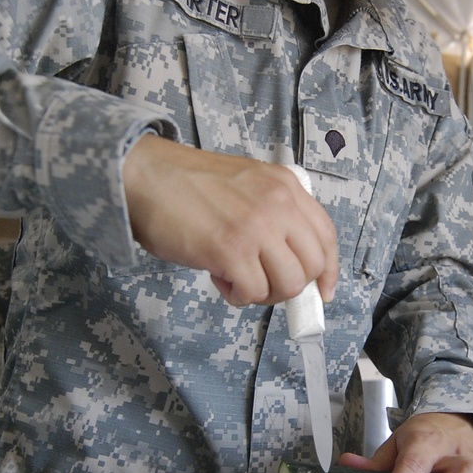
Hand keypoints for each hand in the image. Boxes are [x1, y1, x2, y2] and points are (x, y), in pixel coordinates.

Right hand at [122, 136, 338, 306]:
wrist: (145, 175)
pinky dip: (238, 296)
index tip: (322, 291)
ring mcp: (257, 227)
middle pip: (312, 266)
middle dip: (290, 286)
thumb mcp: (246, 184)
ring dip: (263, 293)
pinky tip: (220, 279)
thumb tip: (287, 260)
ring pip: (288, 284)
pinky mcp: (231, 250)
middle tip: (262, 283)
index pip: (326, 235)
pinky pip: (253, 292)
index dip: (328, 270)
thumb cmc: (185, 183)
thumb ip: (272, 213)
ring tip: (236, 279)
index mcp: (285, 186)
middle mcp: (278, 204)